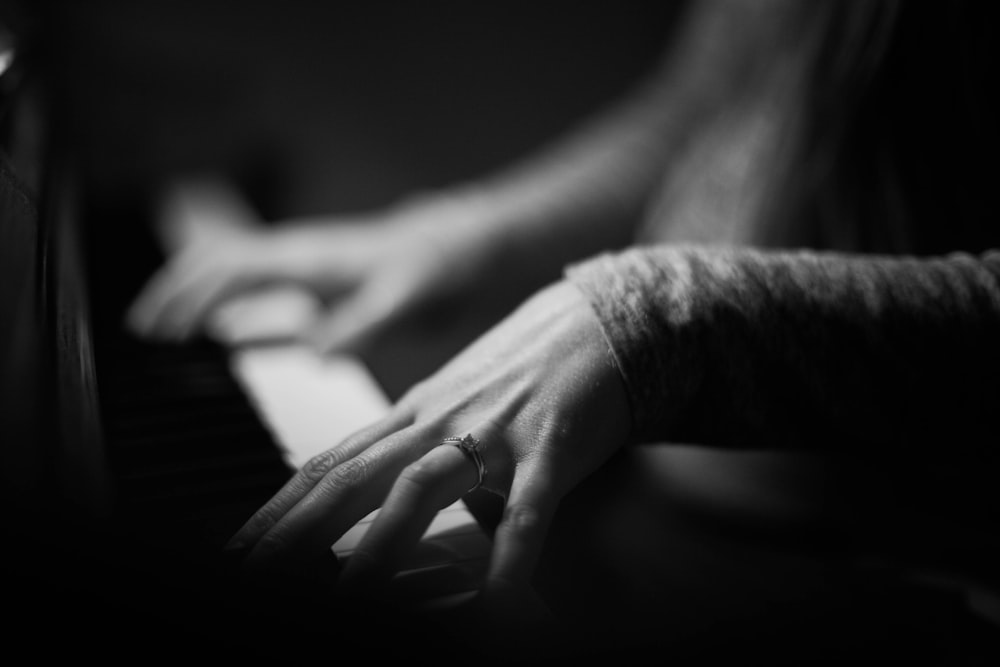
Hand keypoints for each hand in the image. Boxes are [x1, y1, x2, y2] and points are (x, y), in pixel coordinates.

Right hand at [126, 191, 504, 351]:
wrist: (457, 246)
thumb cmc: (433, 264)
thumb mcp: (407, 295)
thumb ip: (365, 323)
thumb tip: (317, 357)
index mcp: (306, 256)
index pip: (230, 267)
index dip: (190, 294)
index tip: (162, 330)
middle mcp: (296, 258)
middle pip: (218, 265)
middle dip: (176, 292)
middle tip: (143, 333)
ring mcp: (304, 271)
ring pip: (233, 276)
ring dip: (197, 299)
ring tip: (163, 333)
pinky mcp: (317, 288)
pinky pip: (264, 297)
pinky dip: (235, 315)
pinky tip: (224, 337)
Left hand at [225, 280, 631, 617]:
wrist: (599, 318)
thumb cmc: (525, 366)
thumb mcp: (459, 406)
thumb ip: (422, 455)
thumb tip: (396, 519)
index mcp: (413, 411)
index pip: (328, 463)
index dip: (277, 508)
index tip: (238, 548)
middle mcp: (438, 419)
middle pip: (352, 478)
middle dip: (296, 534)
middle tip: (251, 578)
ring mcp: (492, 430)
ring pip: (420, 489)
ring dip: (379, 549)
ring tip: (347, 605)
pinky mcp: (550, 446)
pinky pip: (526, 508)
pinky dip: (510, 556)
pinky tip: (498, 603)